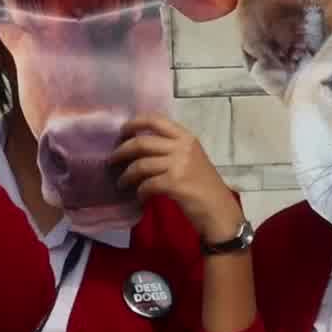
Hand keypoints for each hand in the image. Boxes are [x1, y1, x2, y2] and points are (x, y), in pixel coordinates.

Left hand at [112, 118, 242, 245]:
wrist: (219, 211)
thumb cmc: (204, 187)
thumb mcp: (192, 159)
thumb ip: (171, 149)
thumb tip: (139, 147)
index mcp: (186, 138)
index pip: (155, 120)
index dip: (134, 123)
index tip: (121, 132)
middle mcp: (182, 147)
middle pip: (142, 142)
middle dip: (121, 151)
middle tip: (112, 160)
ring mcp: (179, 164)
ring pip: (140, 164)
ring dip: (126, 175)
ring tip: (121, 183)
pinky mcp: (175, 183)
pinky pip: (146, 184)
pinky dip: (139, 192)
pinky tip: (139, 197)